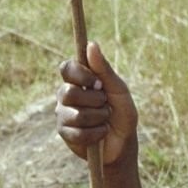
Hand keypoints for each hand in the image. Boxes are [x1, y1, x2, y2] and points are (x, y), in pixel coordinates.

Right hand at [56, 41, 136, 165]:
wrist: (123, 143)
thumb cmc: (121, 113)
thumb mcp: (118, 89)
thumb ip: (104, 69)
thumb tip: (92, 44)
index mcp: (78, 80)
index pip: (67, 68)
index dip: (80, 74)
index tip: (97, 82)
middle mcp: (66, 95)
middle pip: (70, 92)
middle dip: (95, 101)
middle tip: (106, 105)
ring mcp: (63, 114)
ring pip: (76, 115)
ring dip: (98, 118)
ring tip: (105, 121)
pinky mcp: (65, 134)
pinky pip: (78, 133)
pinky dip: (96, 133)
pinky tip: (101, 133)